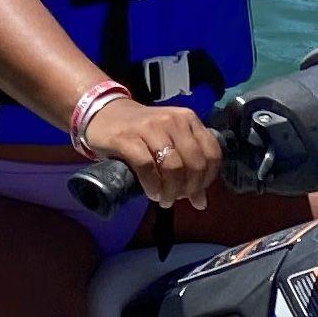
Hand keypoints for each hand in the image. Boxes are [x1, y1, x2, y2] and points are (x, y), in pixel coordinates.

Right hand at [76, 93, 220, 209]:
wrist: (105, 114)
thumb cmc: (141, 132)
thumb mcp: (169, 144)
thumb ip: (187, 168)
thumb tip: (201, 202)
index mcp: (188, 120)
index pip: (212, 153)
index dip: (207, 179)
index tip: (194, 191)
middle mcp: (173, 120)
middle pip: (195, 163)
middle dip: (188, 188)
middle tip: (177, 198)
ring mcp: (150, 128)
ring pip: (174, 166)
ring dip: (171, 190)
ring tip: (164, 198)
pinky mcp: (127, 138)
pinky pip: (147, 167)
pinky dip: (152, 185)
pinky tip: (152, 193)